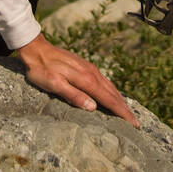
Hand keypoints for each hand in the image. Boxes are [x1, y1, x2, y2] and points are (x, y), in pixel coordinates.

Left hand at [14, 33, 139, 125]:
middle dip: (125, 108)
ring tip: (128, 112)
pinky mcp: (85, 66)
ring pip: (110, 86)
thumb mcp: (54, 84)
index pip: (108, 99)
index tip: (134, 123)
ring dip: (120, 100)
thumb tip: (93, 107)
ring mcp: (89, 68)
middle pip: (113, 93)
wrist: (36, 48)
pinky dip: (112, 91)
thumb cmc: (42, 69)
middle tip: (136, 123)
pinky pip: (104, 81)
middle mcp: (91, 73)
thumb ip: (73, 95)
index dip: (121, 112)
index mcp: (85, 79)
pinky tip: (112, 95)